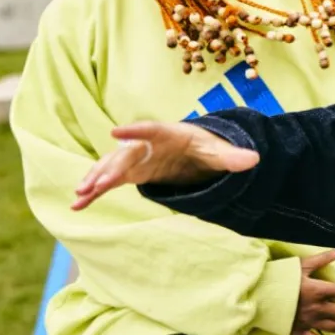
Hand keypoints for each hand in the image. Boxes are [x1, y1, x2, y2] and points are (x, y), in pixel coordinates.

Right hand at [72, 123, 259, 210]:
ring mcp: (137, 158)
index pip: (150, 130)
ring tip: (80, 196)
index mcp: (168, 134)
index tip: (116, 131)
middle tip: (97, 184)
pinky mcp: (133, 173)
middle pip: (126, 154)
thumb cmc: (207, 146)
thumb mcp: (219, 152)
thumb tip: (255, 159)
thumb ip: (233, 157)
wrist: (197, 151)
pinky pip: (110, 181)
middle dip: (110, 168)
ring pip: (112, 167)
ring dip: (95, 179)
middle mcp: (147, 144)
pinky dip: (95, 191)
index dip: (134, 130)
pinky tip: (78, 205)